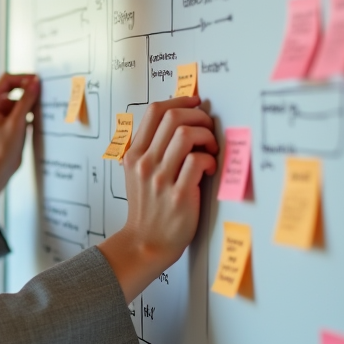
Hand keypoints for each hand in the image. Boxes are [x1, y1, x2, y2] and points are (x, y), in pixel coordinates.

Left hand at [0, 73, 40, 212]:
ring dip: (27, 103)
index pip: (6, 80)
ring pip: (15, 100)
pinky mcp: (2, 121)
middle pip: (11, 89)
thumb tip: (35, 83)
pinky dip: (25, 112)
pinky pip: (16, 110)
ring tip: (38, 111)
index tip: (38, 81)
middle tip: (42, 94)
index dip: (23, 78)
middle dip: (26, 92)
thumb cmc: (1, 150)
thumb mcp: (17, 122)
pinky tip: (33, 119)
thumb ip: (26, 100)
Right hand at [98, 97, 218, 302]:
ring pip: (185, 134)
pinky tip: (209, 167)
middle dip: (197, 115)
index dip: (179, 100)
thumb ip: (148, 150)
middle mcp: (145, 163)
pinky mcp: (179, 194)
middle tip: (207, 127)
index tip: (194, 102)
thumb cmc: (147, 209)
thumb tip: (175, 123)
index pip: (155, 111)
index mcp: (134, 154)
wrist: (145, 243)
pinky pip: (197, 161)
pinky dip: (208, 159)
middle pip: (173, 117)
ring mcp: (160, 179)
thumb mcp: (135, 175)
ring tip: (209, 148)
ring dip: (205, 135)